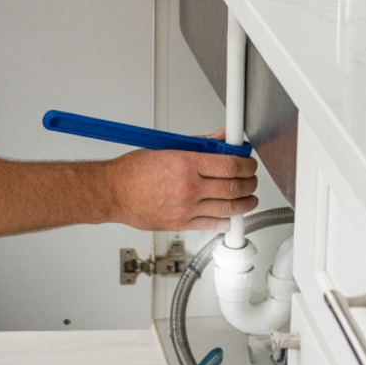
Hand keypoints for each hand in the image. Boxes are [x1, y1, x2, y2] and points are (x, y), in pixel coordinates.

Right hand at [107, 148, 258, 230]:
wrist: (114, 193)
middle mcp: (188, 187)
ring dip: (245, 203)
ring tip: (249, 198)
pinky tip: (232, 215)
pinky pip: (212, 224)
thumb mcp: (167, 147)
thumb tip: (220, 140)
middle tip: (252, 179)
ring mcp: (186, 208)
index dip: (246, 164)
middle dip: (250, 183)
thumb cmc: (133, 171)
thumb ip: (199, 144)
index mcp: (186, 164)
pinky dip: (227, 220)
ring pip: (228, 208)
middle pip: (234, 187)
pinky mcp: (181, 224)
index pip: (230, 165)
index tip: (248, 163)